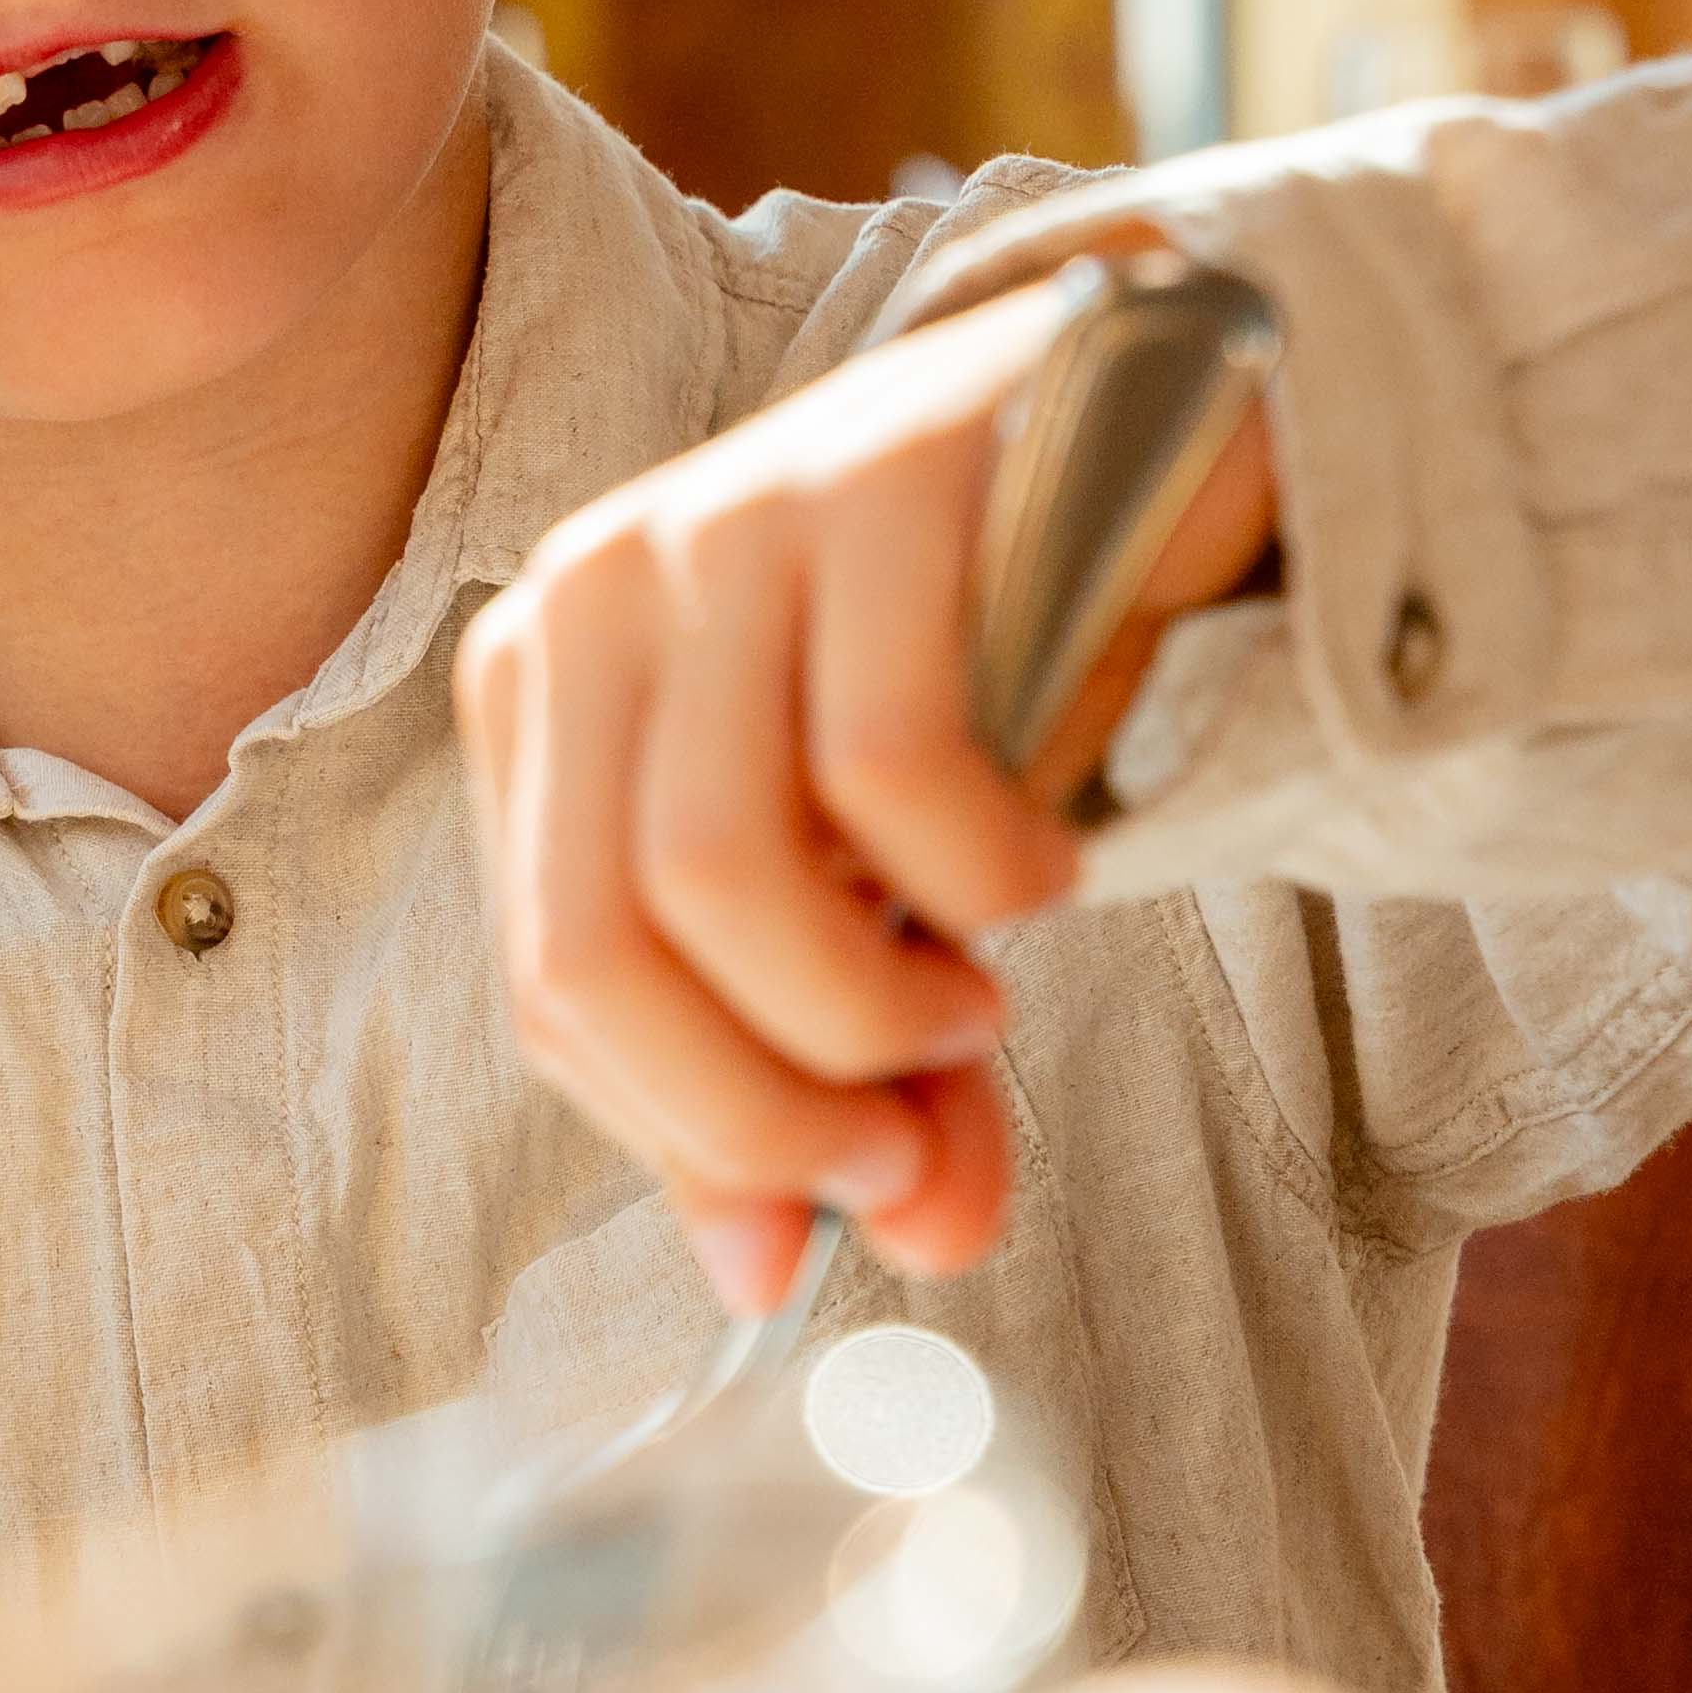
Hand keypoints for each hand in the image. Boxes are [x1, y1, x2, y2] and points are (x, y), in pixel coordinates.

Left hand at [451, 273, 1278, 1314]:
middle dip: (758, 1109)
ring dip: (864, 1009)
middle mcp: (590, 596)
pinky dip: (979, 880)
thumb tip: (808, 1275)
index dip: (697, 1133)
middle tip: (912, 1144)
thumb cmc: (981, 671)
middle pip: (594, 952)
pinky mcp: (870, 483)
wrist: (1152, 417)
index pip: (552, 990)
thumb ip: (841, 1074)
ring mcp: (718, 521)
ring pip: (716, 874)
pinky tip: (1043, 878)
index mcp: (539, 695)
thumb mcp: (886, 898)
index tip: (856, 1187)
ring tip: (979, 1009)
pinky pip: (885, 764)